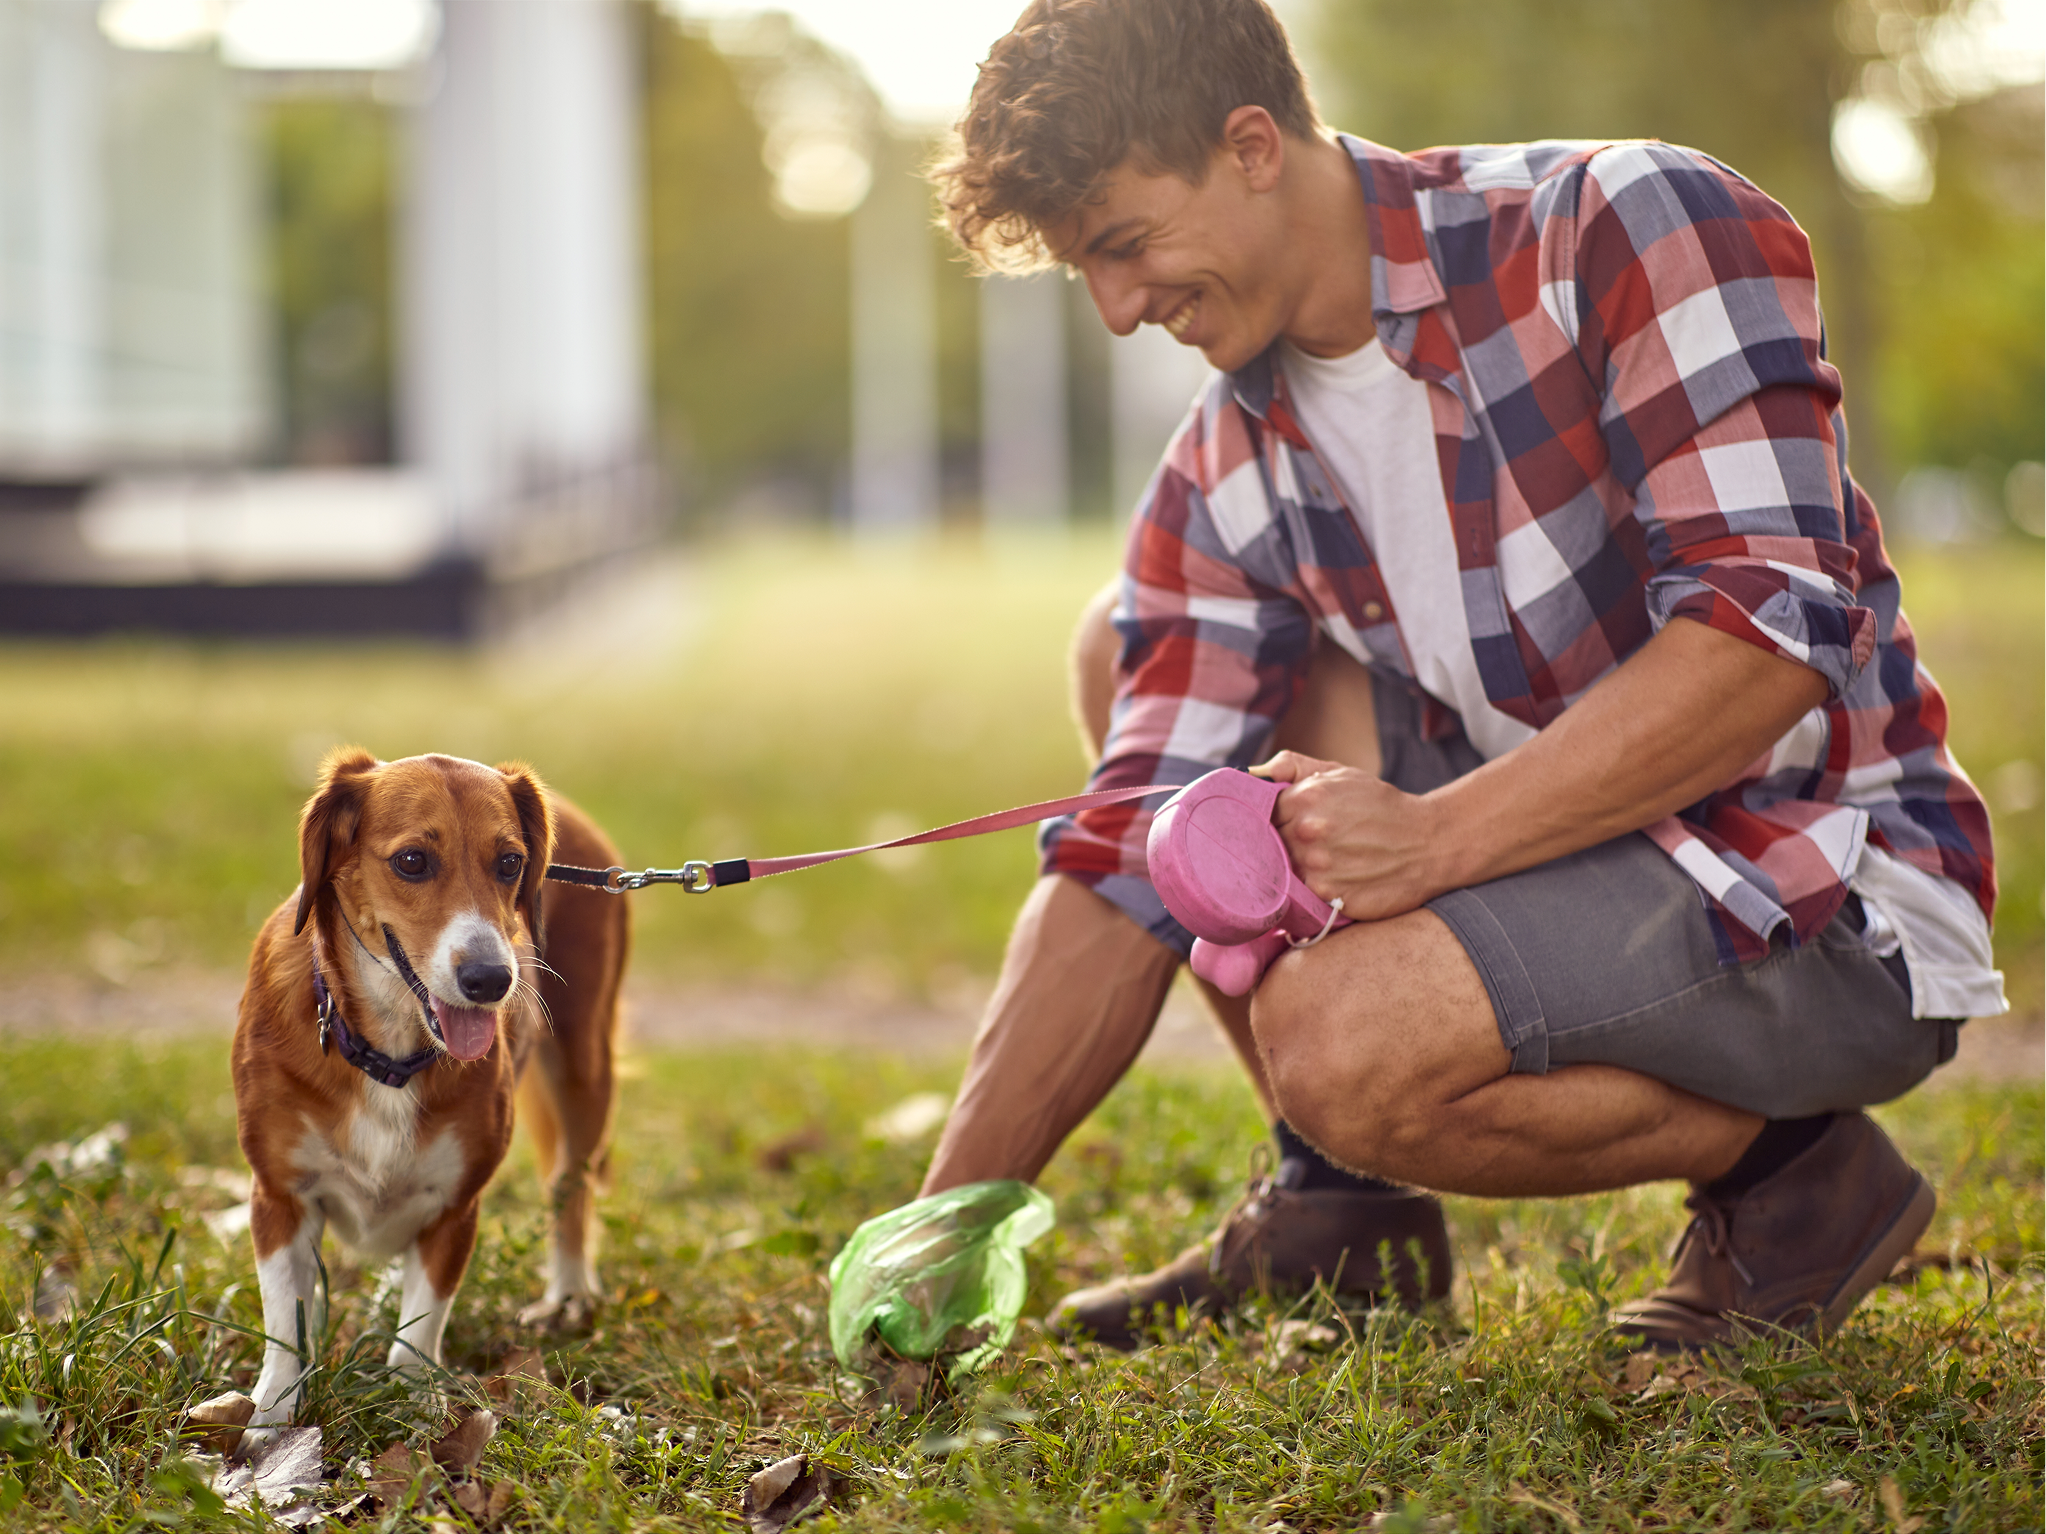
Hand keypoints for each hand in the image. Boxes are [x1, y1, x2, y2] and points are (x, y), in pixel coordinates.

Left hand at [1254, 750, 1445, 921]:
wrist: (1429, 842)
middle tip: (1311, 847)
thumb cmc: (1381, 806)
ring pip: (1284, 874)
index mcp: (1305, 797)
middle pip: (1269, 846)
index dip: (1274, 821)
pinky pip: (1303, 898)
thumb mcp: (1341, 773)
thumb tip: (1253, 771)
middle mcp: (1308, 832)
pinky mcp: (1331, 898)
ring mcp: (1319, 868)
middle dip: (1283, 846)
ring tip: (1326, 864)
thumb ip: (1294, 766)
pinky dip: (1312, 893)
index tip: (1289, 826)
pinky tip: (1332, 882)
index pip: (1261, 815)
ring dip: (1297, 871)